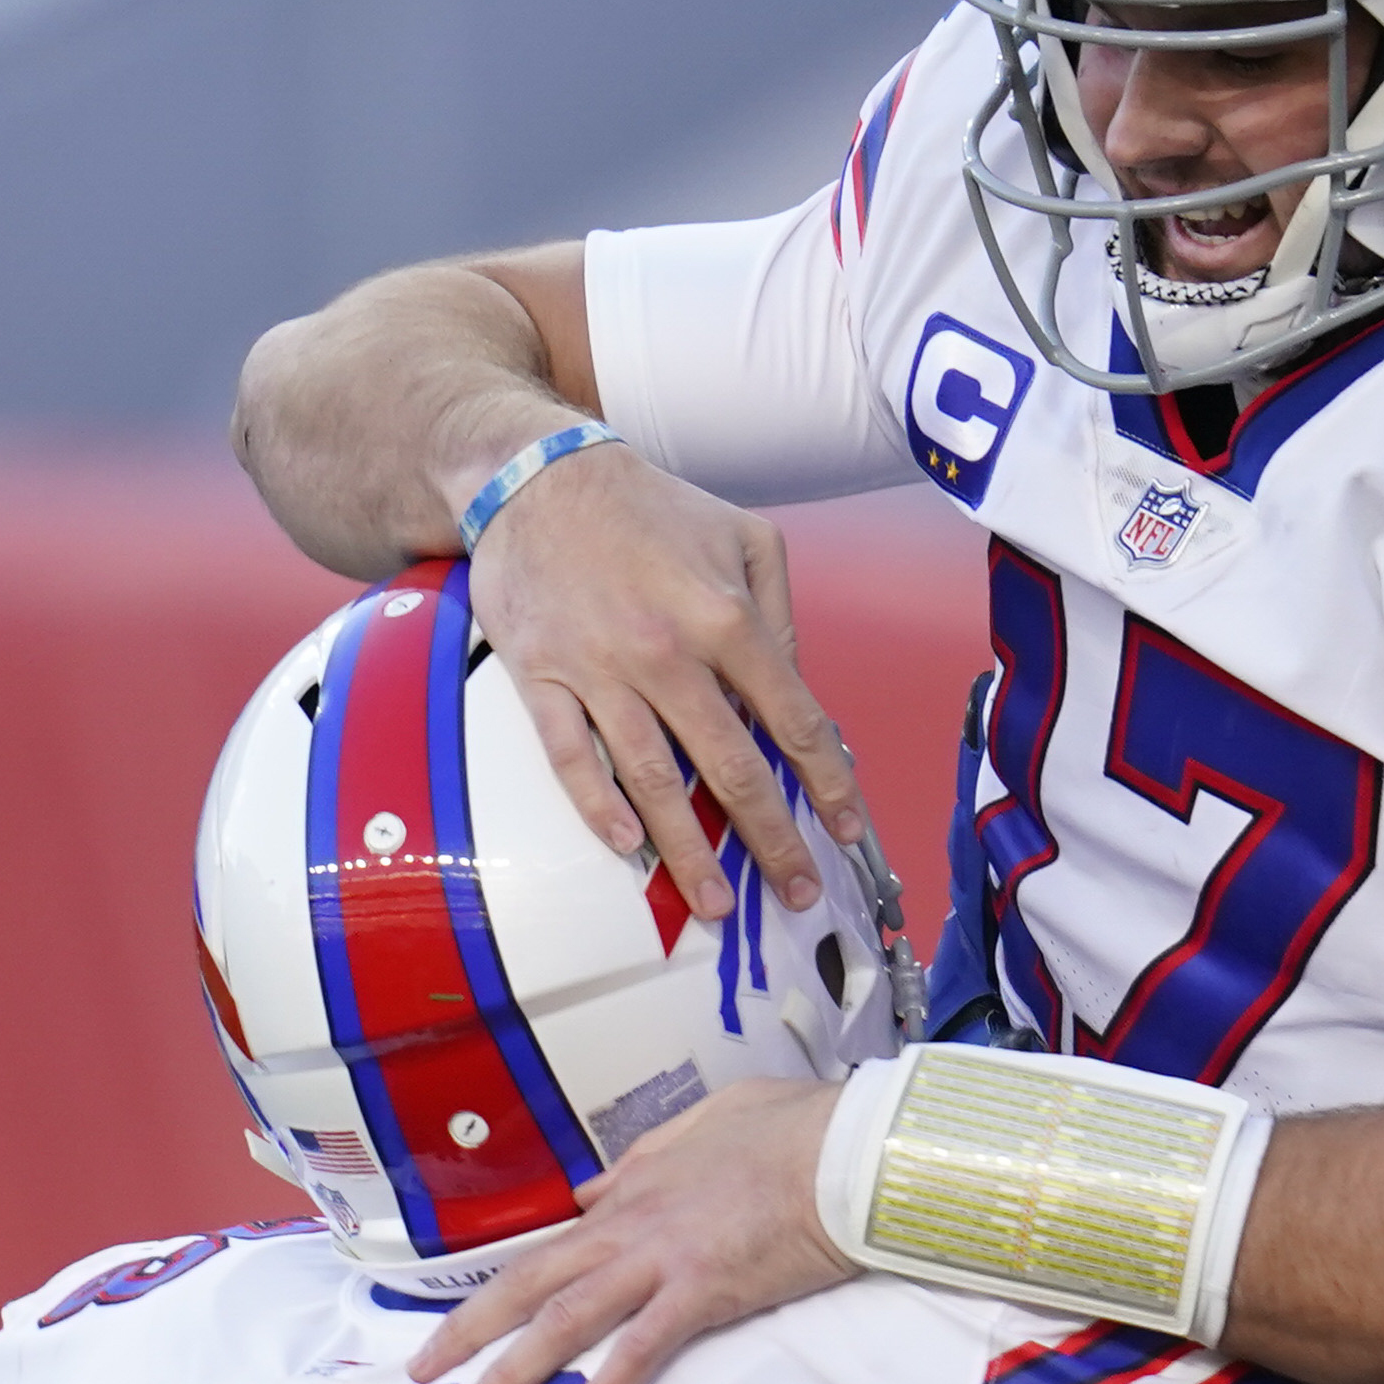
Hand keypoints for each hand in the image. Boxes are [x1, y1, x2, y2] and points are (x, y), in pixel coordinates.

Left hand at [414, 1077, 849, 1383]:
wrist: (846, 1147)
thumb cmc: (796, 1128)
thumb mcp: (710, 1121)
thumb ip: (650, 1153)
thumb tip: (601, 1182)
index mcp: (634, 1189)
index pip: (555, 1244)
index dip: (508, 1283)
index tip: (473, 1317)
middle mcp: (632, 1225)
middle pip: (531, 1281)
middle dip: (468, 1327)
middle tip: (422, 1369)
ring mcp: (662, 1259)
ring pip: (564, 1318)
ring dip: (510, 1369)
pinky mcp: (703, 1291)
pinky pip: (640, 1351)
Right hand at [464, 445, 865, 919]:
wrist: (538, 477)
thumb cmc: (649, 508)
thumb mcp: (745, 537)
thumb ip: (781, 613)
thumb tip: (797, 690)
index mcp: (726, 616)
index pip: (792, 718)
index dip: (827, 782)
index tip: (845, 830)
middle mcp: (669, 652)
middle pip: (732, 766)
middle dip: (771, 839)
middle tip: (796, 892)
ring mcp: (601, 670)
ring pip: (652, 778)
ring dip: (687, 849)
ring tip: (713, 905)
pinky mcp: (541, 678)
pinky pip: (570, 755)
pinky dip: (598, 806)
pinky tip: (628, 848)